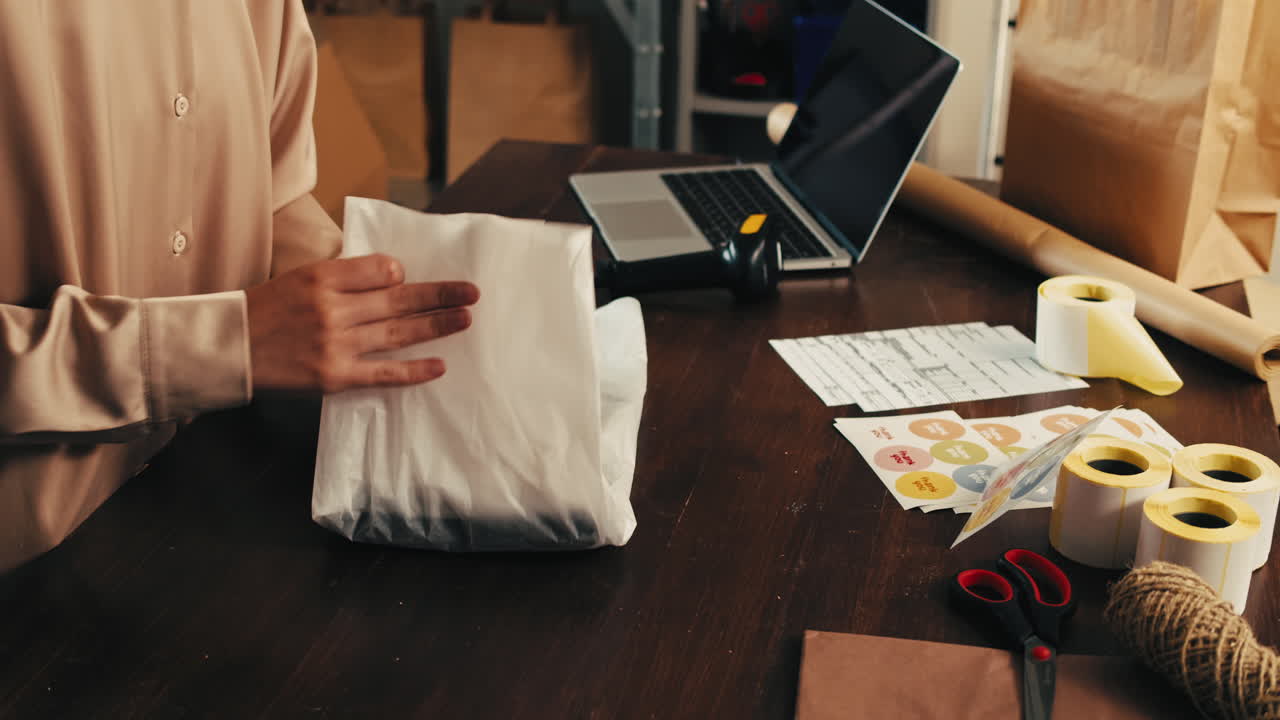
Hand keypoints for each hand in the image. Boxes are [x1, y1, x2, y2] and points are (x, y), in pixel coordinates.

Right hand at [245, 254, 478, 392]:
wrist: (228, 349)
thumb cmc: (265, 311)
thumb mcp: (299, 277)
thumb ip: (343, 276)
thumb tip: (392, 275)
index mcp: (321, 277)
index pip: (378, 269)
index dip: (398, 274)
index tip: (407, 279)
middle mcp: (331, 308)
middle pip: (398, 299)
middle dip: (439, 295)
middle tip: (472, 292)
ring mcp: (335, 344)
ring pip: (397, 333)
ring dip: (436, 325)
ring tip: (465, 319)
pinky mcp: (334, 377)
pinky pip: (383, 373)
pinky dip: (413, 370)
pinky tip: (439, 365)